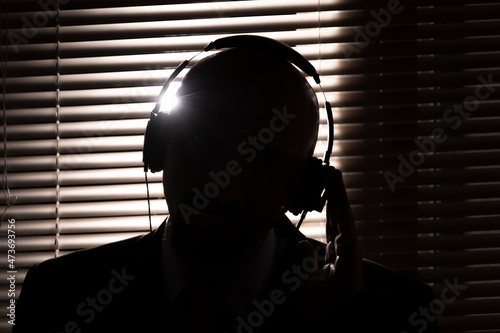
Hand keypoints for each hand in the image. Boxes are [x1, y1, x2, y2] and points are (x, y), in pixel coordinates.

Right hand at [295, 167, 362, 311]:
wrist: (337, 318)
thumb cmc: (325, 307)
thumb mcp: (310, 292)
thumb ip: (304, 267)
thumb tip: (301, 243)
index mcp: (346, 254)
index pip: (341, 218)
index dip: (336, 195)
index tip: (332, 175)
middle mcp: (348, 247)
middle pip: (341, 213)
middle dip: (335, 191)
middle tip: (329, 168)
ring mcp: (344, 248)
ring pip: (338, 217)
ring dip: (333, 198)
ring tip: (327, 179)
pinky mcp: (338, 252)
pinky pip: (334, 226)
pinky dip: (330, 211)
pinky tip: (326, 203)